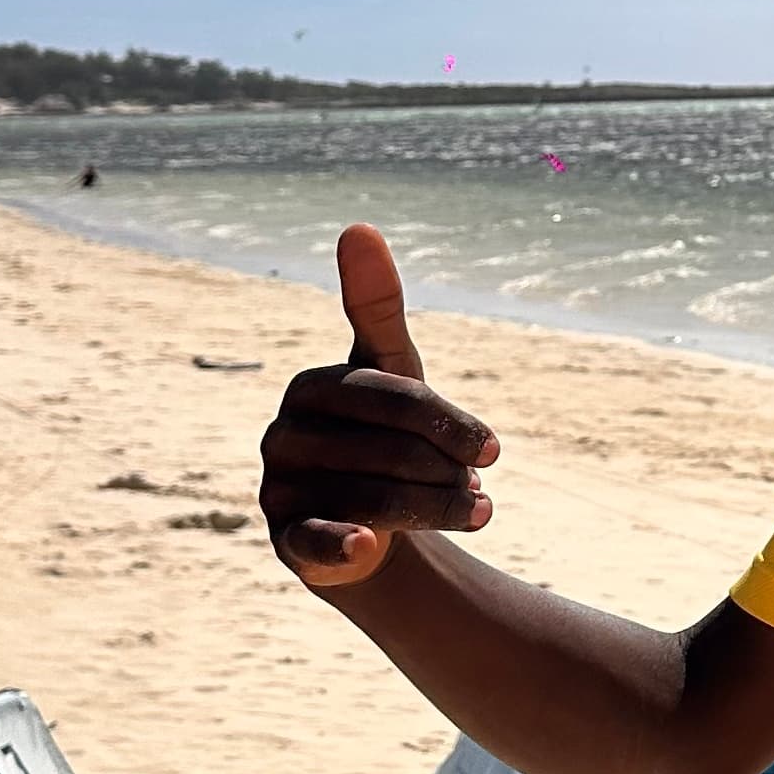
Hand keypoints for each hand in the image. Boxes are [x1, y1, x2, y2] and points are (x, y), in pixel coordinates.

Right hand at [259, 223, 499, 589]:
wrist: (373, 522)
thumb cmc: (388, 437)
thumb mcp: (393, 372)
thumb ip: (377, 306)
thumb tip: (358, 226)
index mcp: (313, 387)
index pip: (395, 397)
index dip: (451, 425)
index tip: (494, 451)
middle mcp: (284, 434)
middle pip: (392, 450)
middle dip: (448, 470)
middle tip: (478, 485)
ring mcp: (279, 488)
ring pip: (375, 496)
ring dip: (437, 507)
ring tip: (475, 511)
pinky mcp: (285, 539)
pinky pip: (313, 540)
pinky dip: (341, 544)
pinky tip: (368, 547)